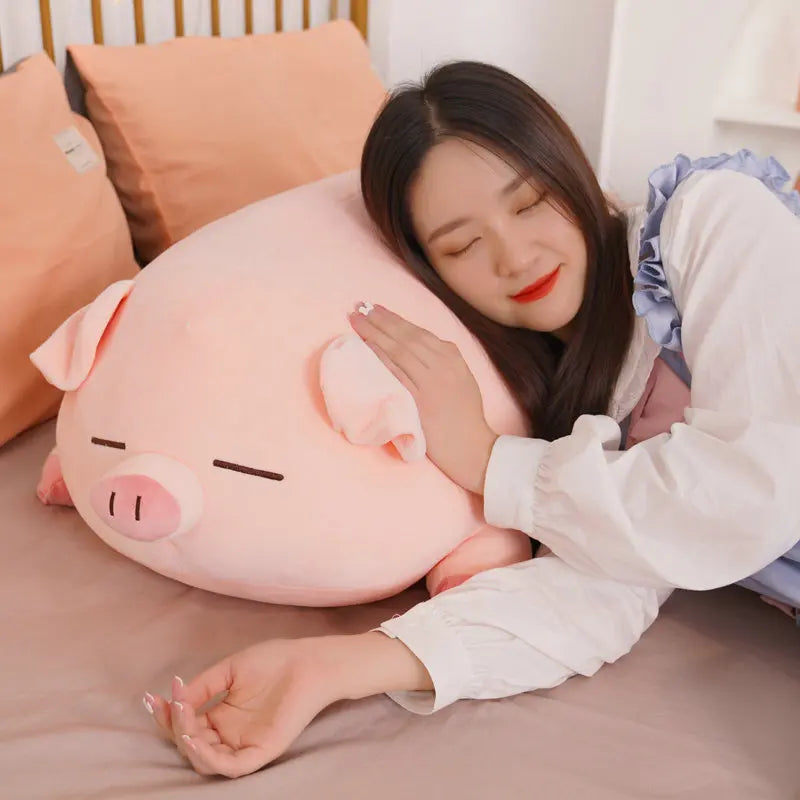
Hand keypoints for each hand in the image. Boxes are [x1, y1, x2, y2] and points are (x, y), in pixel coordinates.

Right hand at [144, 632, 431, 777]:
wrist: (309, 661)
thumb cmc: (275, 661)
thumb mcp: (230, 670)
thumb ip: (203, 686)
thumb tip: (174, 698)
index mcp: (223, 718)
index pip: (188, 727)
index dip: (169, 717)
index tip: (154, 699)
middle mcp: (232, 735)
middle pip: (192, 746)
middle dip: (176, 728)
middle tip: (173, 705)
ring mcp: (247, 745)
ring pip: (206, 761)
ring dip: (188, 744)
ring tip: (183, 720)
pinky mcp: (262, 751)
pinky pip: (231, 767)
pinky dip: (209, 758)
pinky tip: (195, 737)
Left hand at [349, 304, 496, 493]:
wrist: (472, 446)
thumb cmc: (465, 416)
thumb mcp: (461, 378)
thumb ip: (443, 360)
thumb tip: (417, 346)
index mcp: (452, 356)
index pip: (418, 331)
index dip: (394, 318)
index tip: (376, 309)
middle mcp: (442, 363)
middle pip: (405, 335)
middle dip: (380, 319)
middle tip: (359, 306)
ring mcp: (431, 381)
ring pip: (398, 349)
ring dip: (374, 332)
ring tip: (356, 319)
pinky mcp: (420, 399)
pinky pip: (397, 372)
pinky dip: (381, 356)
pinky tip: (367, 345)